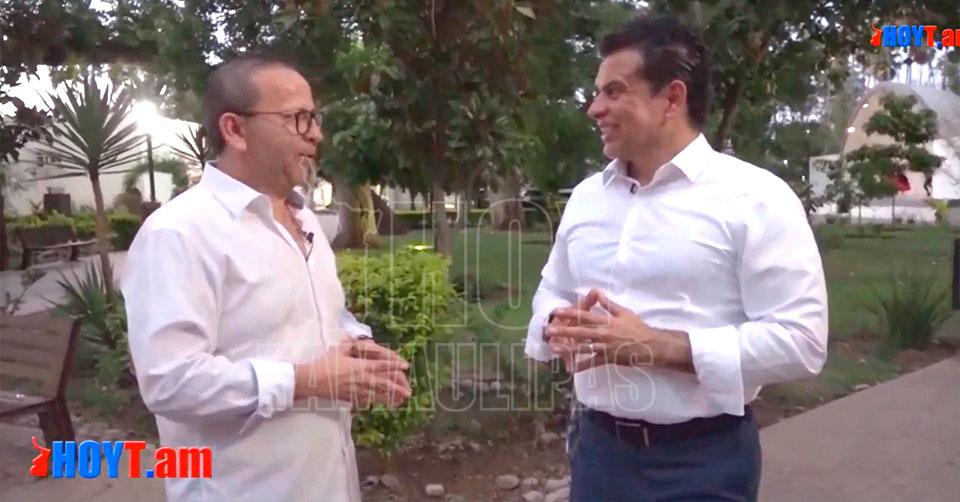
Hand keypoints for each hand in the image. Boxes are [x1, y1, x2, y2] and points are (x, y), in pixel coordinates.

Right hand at [294, 340, 411, 409]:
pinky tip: (380, 404)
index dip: (395, 365)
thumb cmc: (325, 363)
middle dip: (397, 388)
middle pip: (384, 384)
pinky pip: (366, 401)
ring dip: (390, 398)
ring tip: (399, 401)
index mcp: (361, 366)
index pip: (382, 365)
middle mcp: (362, 379)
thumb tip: (354, 338)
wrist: (312, 381)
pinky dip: (374, 402)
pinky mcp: (350, 398)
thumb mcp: (339, 350)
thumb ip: (350, 344)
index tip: (405, 366)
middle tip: (408, 392)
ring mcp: (357, 391)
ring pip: (378, 395)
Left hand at [545, 289, 656, 372]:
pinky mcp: (609, 358)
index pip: (585, 315)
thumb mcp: (624, 312)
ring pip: (583, 347)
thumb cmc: (638, 327)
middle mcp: (604, 333)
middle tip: (548, 330)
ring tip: (554, 347)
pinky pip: (593, 363)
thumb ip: (608, 304)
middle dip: (563, 330)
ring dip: (568, 347)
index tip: (557, 311)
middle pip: (580, 331)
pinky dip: (582, 365)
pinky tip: (571, 368)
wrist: (651, 345)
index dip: (570, 313)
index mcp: (606, 321)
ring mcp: (605, 346)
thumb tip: (597, 292)